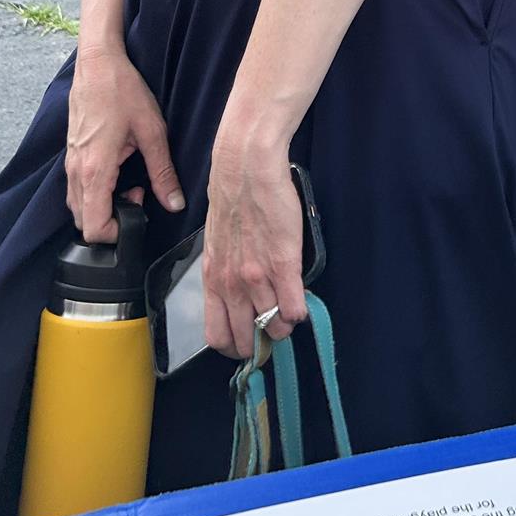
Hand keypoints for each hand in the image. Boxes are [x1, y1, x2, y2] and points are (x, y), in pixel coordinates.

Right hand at [66, 46, 184, 242]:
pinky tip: (116, 171)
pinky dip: (94, 192)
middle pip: (83, 223)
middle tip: (137, 195)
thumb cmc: (123, 91)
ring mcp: (69, 163)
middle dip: (111, 221)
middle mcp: (75, 172)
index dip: (117, 234)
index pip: (93, 229)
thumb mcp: (152, 131)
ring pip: (78, 207)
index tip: (138, 211)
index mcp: (94, 170)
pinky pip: (76, 189)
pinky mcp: (70, 154)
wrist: (97, 63)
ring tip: (129, 182)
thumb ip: (163, 172)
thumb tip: (175, 203)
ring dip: (102, 206)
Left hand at [203, 130, 307, 357]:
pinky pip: (294, 308)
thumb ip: (226, 273)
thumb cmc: (233, 201)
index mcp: (213, 281)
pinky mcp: (284, 265)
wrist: (246, 169)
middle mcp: (232, 286)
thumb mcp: (217, 245)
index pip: (217, 337)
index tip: (248, 339)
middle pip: (247, 341)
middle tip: (271, 329)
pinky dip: (300, 312)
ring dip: (284, 325)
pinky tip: (301, 301)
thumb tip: (239, 294)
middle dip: (262, 342)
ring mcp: (258, 278)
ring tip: (289, 311)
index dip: (235, 345)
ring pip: (275, 328)